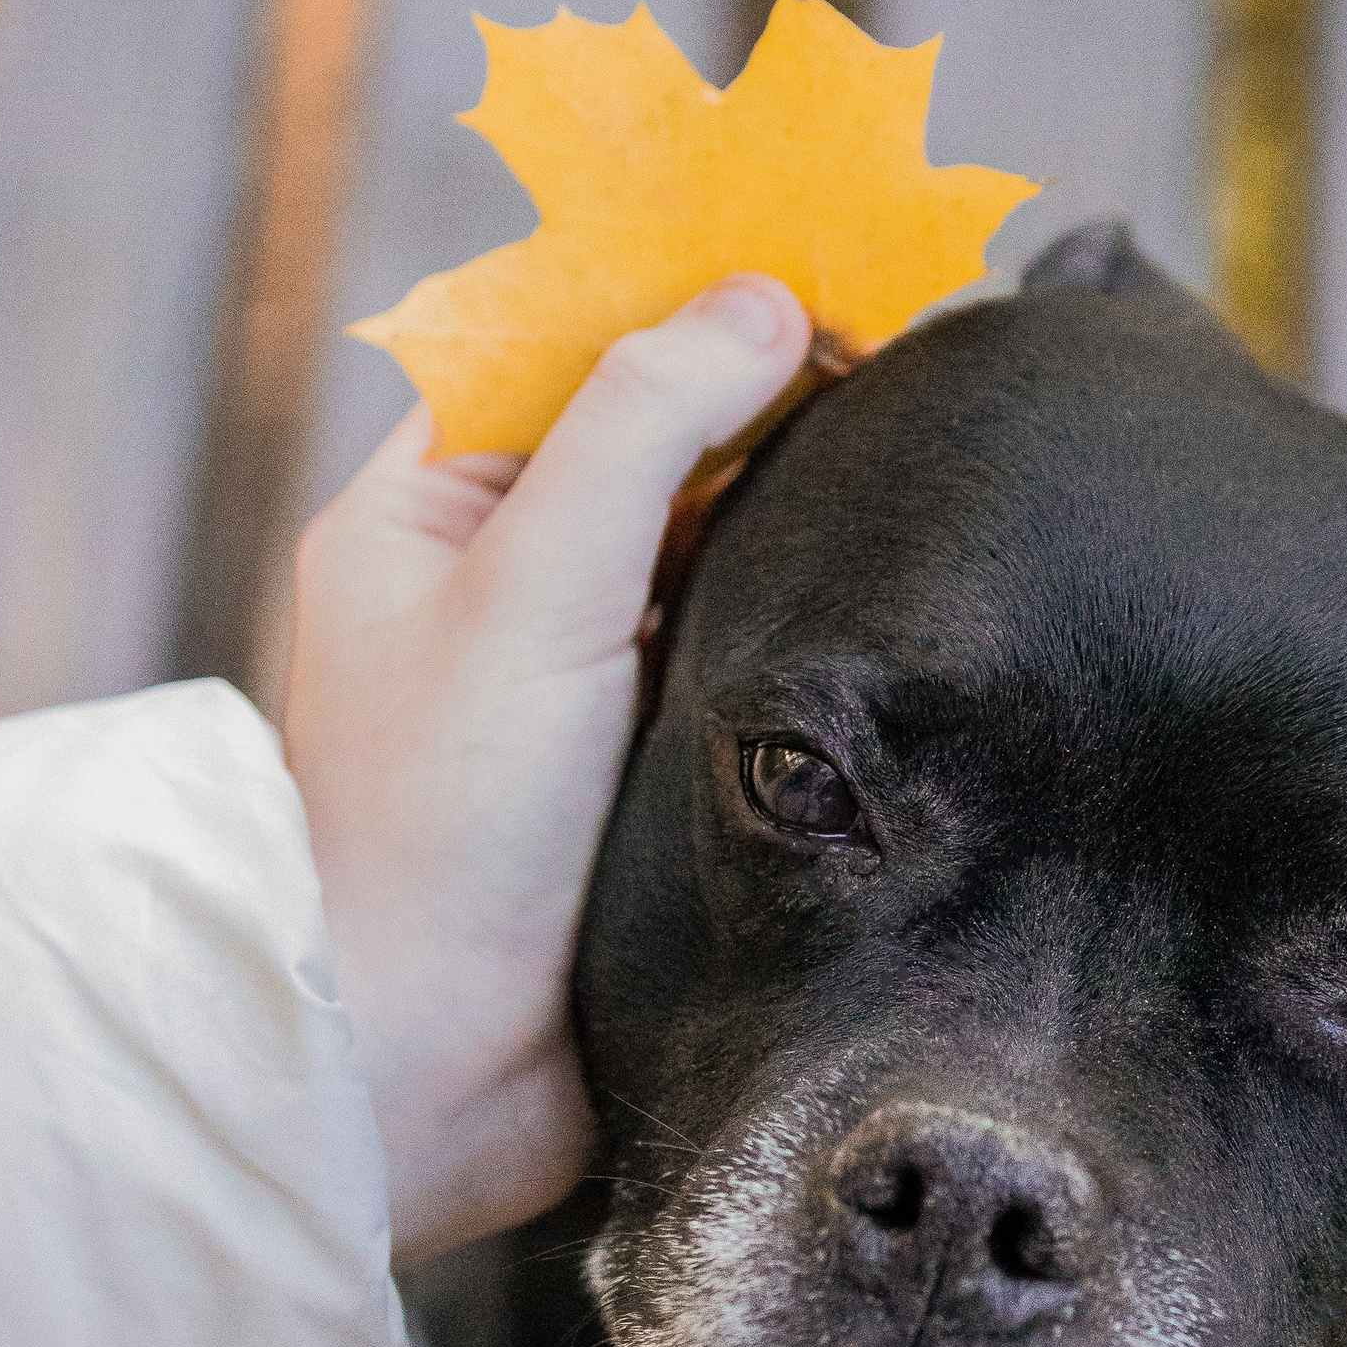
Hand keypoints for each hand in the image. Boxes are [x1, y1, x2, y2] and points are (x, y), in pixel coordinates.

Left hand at [285, 275, 811, 1264]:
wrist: (435, 1074)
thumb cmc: (440, 827)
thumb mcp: (531, 583)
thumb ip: (644, 426)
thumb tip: (763, 301)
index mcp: (425, 516)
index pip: (568, 355)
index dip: (688, 302)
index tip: (820, 272)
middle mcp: (498, 592)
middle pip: (650, 449)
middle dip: (765, 403)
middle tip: (905, 361)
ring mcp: (579, 690)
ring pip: (708, 557)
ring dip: (796, 516)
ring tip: (920, 462)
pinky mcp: (648, 781)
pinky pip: (742, 667)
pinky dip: (805, 626)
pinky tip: (889, 601)